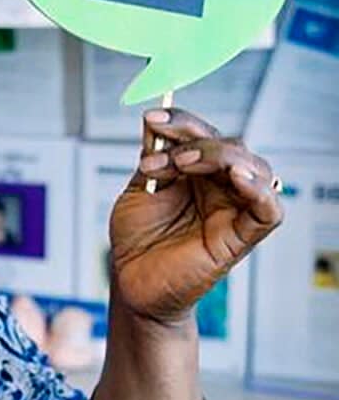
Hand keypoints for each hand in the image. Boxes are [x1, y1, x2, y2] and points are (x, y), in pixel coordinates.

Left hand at [109, 108, 282, 323]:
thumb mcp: (139, 189)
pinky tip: (237, 178)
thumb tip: (155, 118)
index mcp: (198, 173)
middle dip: (194, 141)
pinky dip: (260, 191)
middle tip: (159, 157)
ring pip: (254, 168)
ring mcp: (233, 210)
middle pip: (231, 145)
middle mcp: (220, 187)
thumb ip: (153, 155)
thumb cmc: (138, 239)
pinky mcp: (241, 237)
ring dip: (218, 156)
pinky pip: (269, 211)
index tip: (151, 118)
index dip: (182, 121)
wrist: (131, 280)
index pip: (204, 134)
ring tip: (180, 165)